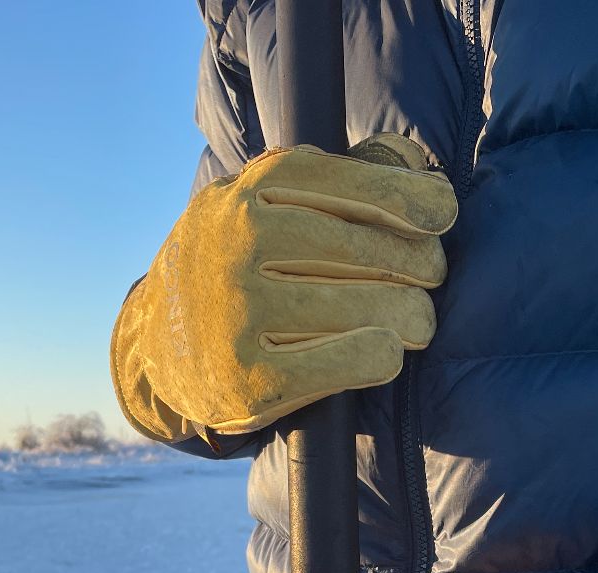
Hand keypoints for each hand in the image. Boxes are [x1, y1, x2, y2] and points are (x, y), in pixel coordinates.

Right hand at [111, 134, 458, 442]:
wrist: (157, 341)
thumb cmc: (241, 260)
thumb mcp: (268, 200)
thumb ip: (345, 173)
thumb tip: (418, 167)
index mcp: (249, 191)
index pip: (354, 185)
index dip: (412, 199)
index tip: (440, 215)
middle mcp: (238, 244)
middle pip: (374, 252)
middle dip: (420, 265)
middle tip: (428, 277)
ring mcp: (239, 313)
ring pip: (374, 310)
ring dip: (413, 317)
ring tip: (416, 321)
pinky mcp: (250, 380)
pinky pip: (355, 362)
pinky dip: (384, 356)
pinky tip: (385, 351)